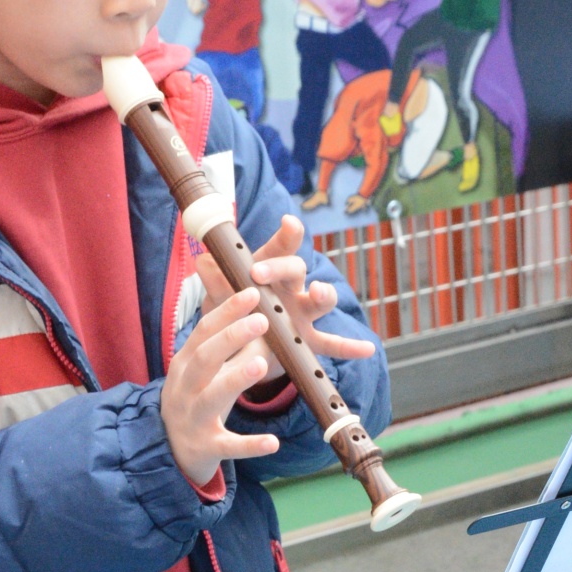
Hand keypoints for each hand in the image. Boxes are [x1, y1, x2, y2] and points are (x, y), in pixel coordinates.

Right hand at [160, 284, 281, 488]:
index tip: (252, 292)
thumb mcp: (204, 371)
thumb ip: (226, 345)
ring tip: (261, 364)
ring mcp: (193, 418)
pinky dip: (250, 445)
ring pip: (212, 396)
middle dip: (231, 337)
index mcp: (185, 364)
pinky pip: (229, 446)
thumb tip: (258, 311)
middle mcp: (185, 388)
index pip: (204, 331)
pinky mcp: (206, 447)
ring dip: (236, 379)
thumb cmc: (194, 400)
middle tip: (262, 320)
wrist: (167, 451)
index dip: (227, 311)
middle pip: (205, 358)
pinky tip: (273, 442)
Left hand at [200, 214, 366, 390]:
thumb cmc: (233, 309)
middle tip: (259, 273)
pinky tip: (368, 349)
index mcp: (270, 269)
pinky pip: (331, 343)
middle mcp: (291, 287)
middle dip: (282, 267)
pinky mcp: (307, 340)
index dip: (287, 234)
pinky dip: (349, 347)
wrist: (239, 343)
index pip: (280, 247)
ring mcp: (303, 313)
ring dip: (324, 294)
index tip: (288, 222)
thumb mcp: (220, 297)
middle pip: (297, 269)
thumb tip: (204, 260)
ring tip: (319, 293)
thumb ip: (216, 281)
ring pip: (320, 300)